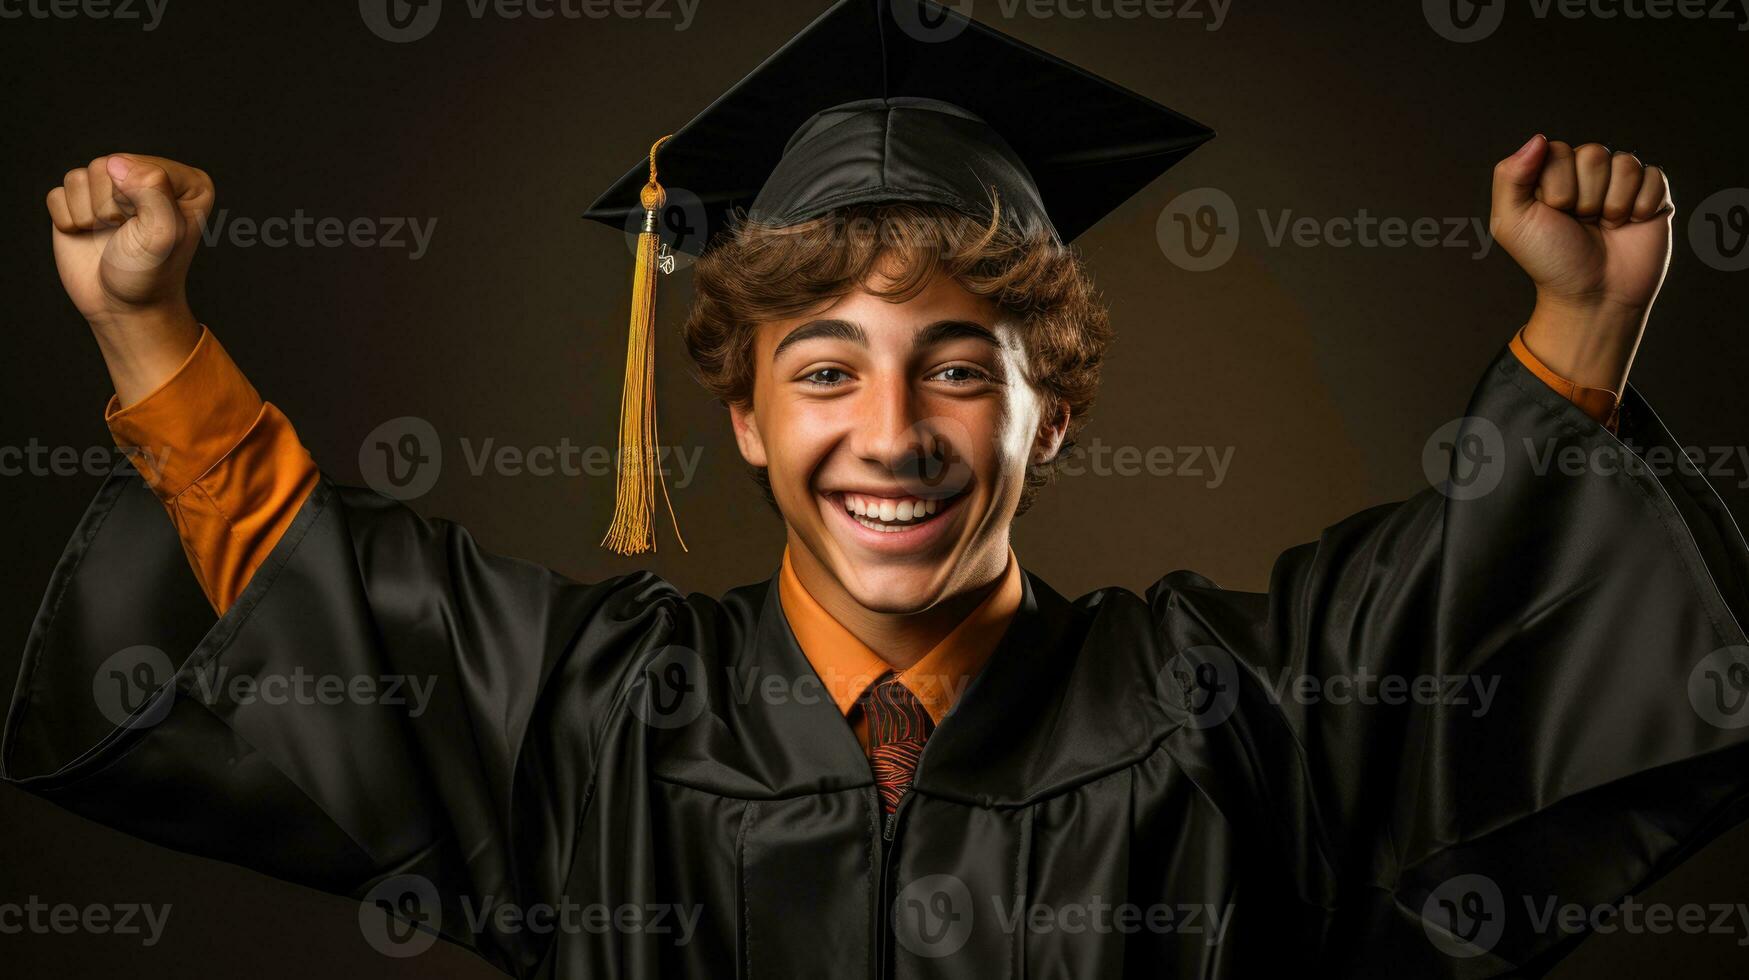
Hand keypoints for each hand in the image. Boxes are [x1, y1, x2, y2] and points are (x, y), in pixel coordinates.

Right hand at [46, 154, 212, 404]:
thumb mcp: (163, 233)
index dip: (137, 200)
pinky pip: (58, 193)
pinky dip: (68, 219)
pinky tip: (86, 235)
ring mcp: (114, 189)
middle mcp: (151, 178)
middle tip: (125, 233)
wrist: (122, 307)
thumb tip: (116, 164)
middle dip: (109, 206)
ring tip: (107, 235)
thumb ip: (152, 191)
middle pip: (107, 165)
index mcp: (186, 183)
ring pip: (80, 176)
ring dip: (88, 214)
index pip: (143, 166)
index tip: (146, 228)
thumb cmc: (150, 273)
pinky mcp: (80, 202)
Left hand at [1491, 135, 1672, 390]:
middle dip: (1585, 197)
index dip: (1556, 187)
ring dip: (1613, 203)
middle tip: (1581, 223)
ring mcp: (1621, 182)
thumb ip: (1510, 176)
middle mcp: (1586, 174)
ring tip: (1604, 226)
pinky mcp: (1652, 193)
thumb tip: (1538, 138)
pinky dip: (1641, 205)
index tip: (1554, 215)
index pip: (1557, 150)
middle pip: (1593, 154)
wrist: (1593, 295)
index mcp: (1552, 174)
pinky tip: (1630, 225)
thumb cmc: (1550, 261)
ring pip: (1625, 163)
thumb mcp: (1512, 222)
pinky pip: (1653, 176)